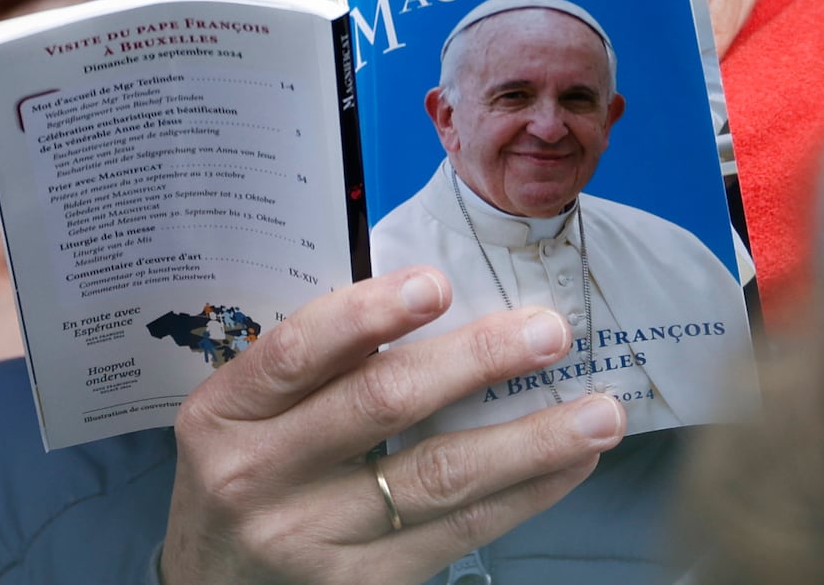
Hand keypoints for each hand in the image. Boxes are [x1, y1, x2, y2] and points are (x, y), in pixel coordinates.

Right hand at [160, 266, 626, 584]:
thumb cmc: (247, 472)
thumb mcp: (248, 414)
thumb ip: (319, 364)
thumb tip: (441, 296)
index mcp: (225, 413)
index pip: (297, 351)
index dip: (369, 313)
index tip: (437, 284)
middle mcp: (258, 476)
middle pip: (380, 405)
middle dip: (476, 361)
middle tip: (548, 332)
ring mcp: (310, 538)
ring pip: (437, 476)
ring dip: (530, 439)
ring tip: (598, 410)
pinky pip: (457, 532)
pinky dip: (524, 494)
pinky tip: (569, 464)